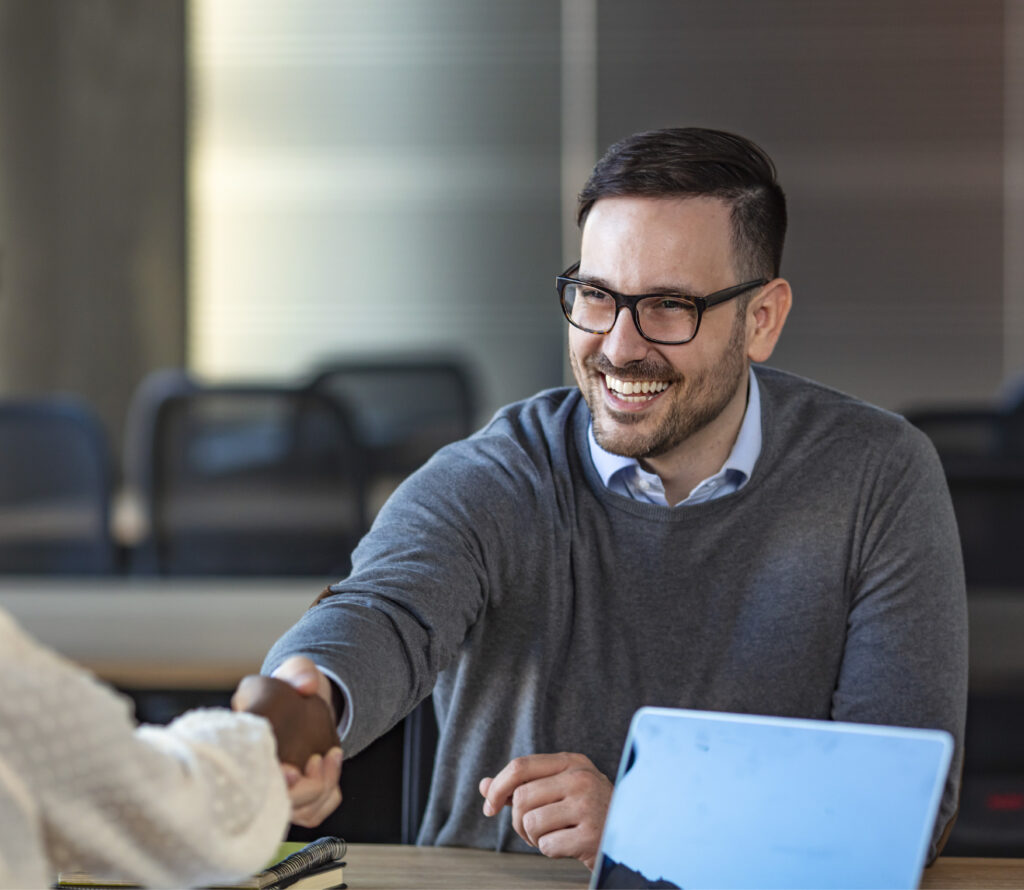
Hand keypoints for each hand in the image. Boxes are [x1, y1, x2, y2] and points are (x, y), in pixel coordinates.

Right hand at [232, 656, 343, 825]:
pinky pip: (315, 814)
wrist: (304, 701)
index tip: (289, 770)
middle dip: (300, 792)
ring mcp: (279, 792)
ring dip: (320, 787)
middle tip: (316, 762)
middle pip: (275, 807)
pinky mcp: (300, 800)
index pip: (246, 780)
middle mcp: (259, 778)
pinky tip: (331, 763)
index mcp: (246, 749)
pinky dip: (328, 794)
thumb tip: (307, 685)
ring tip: (328, 755)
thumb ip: (298, 672)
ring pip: (299, 812)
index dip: (268, 782)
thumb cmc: (289, 690)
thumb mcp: (292, 671)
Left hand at [479, 752, 612, 869]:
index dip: (498, 787)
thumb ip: (523, 786)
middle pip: (522, 797)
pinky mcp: (591, 835)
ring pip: (531, 822)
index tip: (490, 807)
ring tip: (552, 836)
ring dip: (534, 837)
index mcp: (572, 762)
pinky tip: (567, 845)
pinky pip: (547, 845)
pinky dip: (549, 850)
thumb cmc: (589, 812)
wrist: (630, 836)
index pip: (520, 766)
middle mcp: (581, 778)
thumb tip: (484, 786)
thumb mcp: (560, 789)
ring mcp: (588, 805)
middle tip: (532, 830)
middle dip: (518, 821)